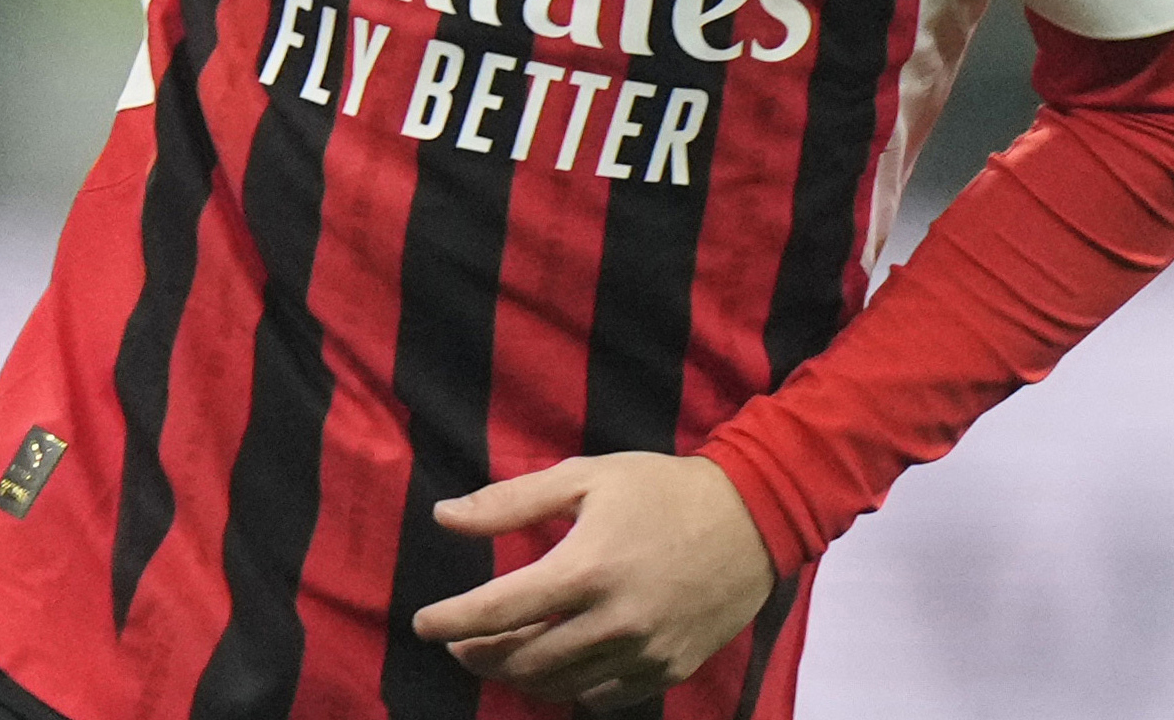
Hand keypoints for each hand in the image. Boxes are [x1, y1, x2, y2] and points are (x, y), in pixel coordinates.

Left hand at [411, 452, 775, 710]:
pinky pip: (603, 697)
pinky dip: (570, 689)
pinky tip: (557, 669)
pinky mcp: (669, 669)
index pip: (499, 609)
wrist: (751, 518)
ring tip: (500, 654)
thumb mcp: (585, 476)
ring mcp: (645, 652)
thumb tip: (444, 517)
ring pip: (559, 686)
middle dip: (479, 655)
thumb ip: (510, 502)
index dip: (451, 621)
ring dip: (518, 676)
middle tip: (460, 642)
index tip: (422, 624)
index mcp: (587, 567)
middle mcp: (614, 620)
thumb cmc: (660, 489)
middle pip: (524, 660)